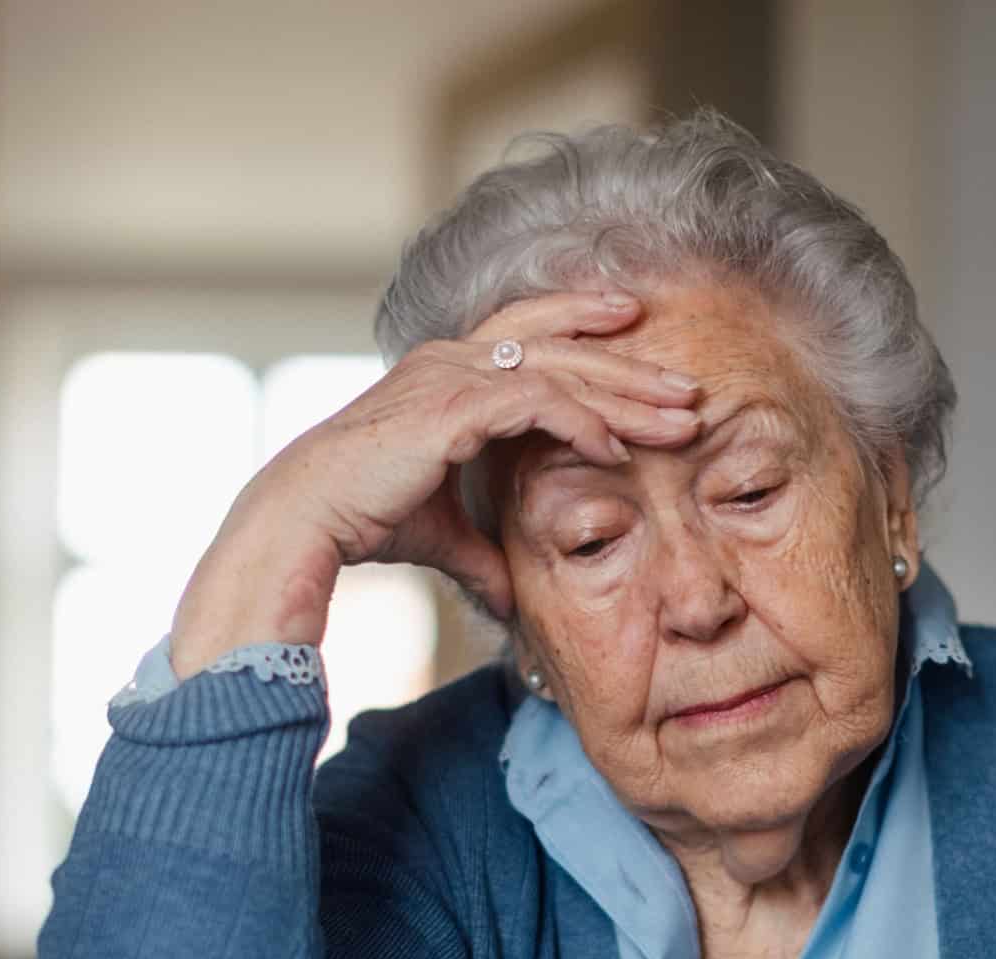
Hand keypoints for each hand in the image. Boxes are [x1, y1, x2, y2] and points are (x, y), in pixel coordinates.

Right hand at [166, 289, 703, 677]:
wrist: (307, 519)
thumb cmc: (363, 520)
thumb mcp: (443, 533)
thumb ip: (483, 552)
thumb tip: (512, 598)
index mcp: (447, 370)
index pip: (530, 331)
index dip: (584, 324)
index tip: (638, 332)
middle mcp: (452, 359)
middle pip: (561, 344)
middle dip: (630, 364)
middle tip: (688, 387)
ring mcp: (453, 374)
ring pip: (562, 367)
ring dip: (626, 392)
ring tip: (679, 417)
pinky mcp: (455, 405)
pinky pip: (538, 400)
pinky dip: (583, 422)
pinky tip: (618, 449)